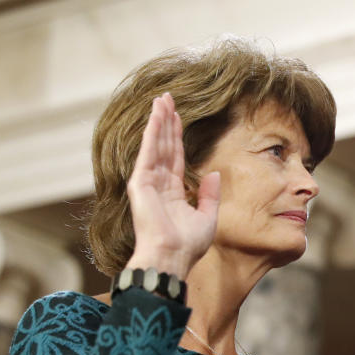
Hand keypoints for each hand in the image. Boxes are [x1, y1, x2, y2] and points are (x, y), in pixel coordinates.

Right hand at [124, 93, 219, 278]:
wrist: (173, 257)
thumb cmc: (188, 245)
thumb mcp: (207, 216)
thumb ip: (210, 194)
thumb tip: (214, 174)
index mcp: (172, 192)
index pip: (175, 157)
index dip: (177, 136)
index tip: (178, 116)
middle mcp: (158, 183)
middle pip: (164, 145)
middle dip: (166, 121)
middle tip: (167, 97)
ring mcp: (147, 182)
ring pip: (156, 144)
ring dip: (159, 121)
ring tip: (162, 99)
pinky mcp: (140, 182)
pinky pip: (149, 151)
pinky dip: (153, 132)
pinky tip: (157, 116)